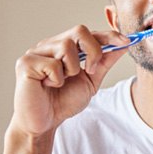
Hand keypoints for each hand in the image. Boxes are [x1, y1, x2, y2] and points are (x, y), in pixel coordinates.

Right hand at [9, 25, 128, 135]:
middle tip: (90, 71)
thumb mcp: (91, 80)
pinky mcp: (25, 63)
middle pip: (79, 30)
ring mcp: (36, 52)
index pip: (89, 33)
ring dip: (72, 69)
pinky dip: (57, 79)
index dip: (109, 35)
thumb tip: (124, 45)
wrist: (43, 123)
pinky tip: (48, 86)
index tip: (127, 42)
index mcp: (64, 47)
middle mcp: (50, 45)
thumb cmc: (63, 101)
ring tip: (62, 82)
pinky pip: (52, 64)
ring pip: (66, 45)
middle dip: (93, 51)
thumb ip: (104, 62)